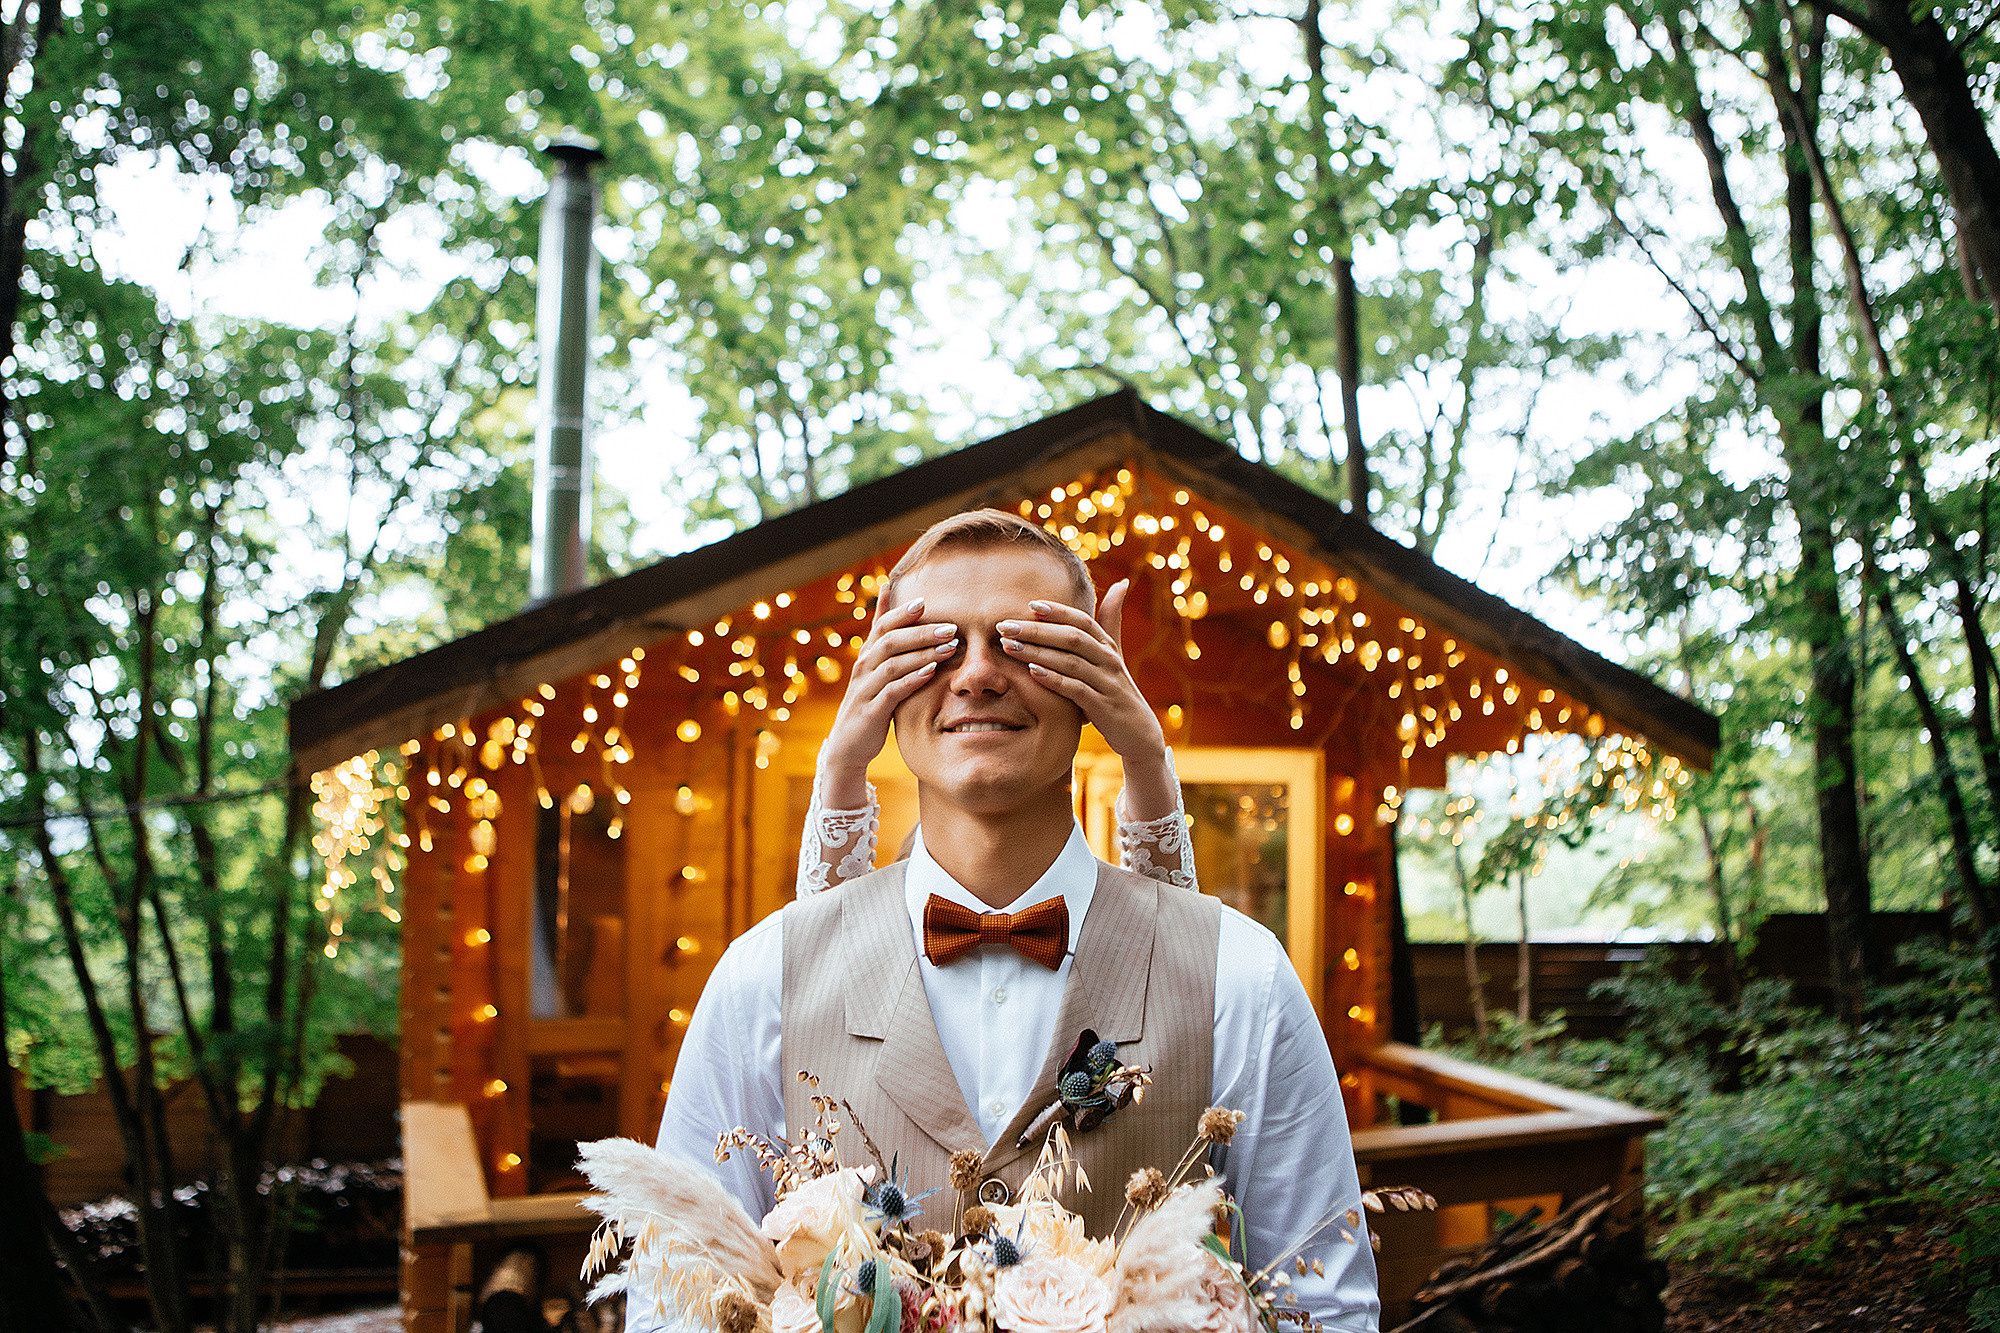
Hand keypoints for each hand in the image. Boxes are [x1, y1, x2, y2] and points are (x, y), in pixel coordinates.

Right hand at [817, 596, 957, 807]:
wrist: (848, 743)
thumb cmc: (870, 699)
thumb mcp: (876, 668)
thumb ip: (884, 636)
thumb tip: (887, 592)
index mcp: (867, 654)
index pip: (882, 625)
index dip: (901, 612)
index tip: (925, 601)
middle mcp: (864, 667)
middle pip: (891, 641)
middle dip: (922, 632)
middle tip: (951, 627)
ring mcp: (866, 688)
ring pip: (893, 664)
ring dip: (923, 654)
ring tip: (950, 647)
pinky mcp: (872, 710)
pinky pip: (893, 691)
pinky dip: (912, 679)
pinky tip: (932, 672)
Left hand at [997, 579, 1177, 820]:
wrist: (1138, 732)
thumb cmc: (1116, 689)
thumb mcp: (1114, 655)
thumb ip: (1110, 622)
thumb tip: (1121, 583)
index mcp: (1108, 646)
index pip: (1082, 620)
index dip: (1057, 611)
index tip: (1029, 604)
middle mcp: (1109, 660)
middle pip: (1072, 638)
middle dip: (1036, 630)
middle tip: (1005, 626)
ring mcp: (1107, 683)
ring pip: (1071, 662)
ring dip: (1038, 652)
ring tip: (1009, 646)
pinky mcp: (1102, 707)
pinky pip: (1076, 690)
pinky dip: (1054, 679)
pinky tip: (1032, 673)